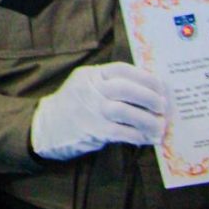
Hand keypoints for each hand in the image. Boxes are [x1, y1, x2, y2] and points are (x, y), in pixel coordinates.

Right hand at [28, 62, 170, 160]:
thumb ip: (109, 83)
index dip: (146, 78)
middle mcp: (91, 90)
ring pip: (126, 112)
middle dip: (150, 98)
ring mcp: (91, 111)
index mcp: (91, 75)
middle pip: (127, 89)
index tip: (161, 87)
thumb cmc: (73, 105)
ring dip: (148, 120)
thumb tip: (147, 90)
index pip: (123, 70)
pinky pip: (122, 133)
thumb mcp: (85, 84)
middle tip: (163, 107)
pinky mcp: (93, 131)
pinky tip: (147, 139)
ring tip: (159, 126)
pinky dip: (139, 136)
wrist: (45, 127)